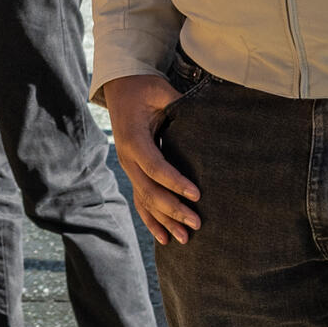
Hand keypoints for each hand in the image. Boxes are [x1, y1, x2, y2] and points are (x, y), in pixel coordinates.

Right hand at [99, 74, 200, 244]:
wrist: (120, 88)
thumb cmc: (143, 88)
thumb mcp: (160, 90)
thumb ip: (179, 104)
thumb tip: (207, 116)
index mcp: (133, 137)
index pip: (154, 166)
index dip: (175, 182)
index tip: (197, 195)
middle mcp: (126, 156)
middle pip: (149, 190)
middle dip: (173, 209)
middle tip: (197, 223)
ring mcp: (127, 166)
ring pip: (144, 199)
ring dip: (164, 220)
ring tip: (185, 239)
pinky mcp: (132, 171)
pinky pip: (140, 199)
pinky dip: (151, 219)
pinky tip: (164, 237)